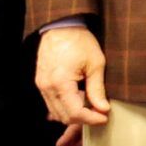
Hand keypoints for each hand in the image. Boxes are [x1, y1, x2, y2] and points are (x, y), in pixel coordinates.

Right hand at [35, 27, 109, 145]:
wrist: (61, 26)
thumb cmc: (79, 41)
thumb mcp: (95, 63)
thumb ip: (97, 89)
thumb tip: (103, 108)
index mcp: (60, 83)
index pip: (75, 113)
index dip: (91, 119)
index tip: (104, 117)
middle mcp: (47, 87)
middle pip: (64, 117)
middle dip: (83, 119)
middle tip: (100, 114)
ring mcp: (41, 85)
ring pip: (56, 112)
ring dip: (74, 114)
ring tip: (91, 106)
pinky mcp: (41, 83)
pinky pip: (52, 102)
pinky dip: (65, 106)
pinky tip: (79, 99)